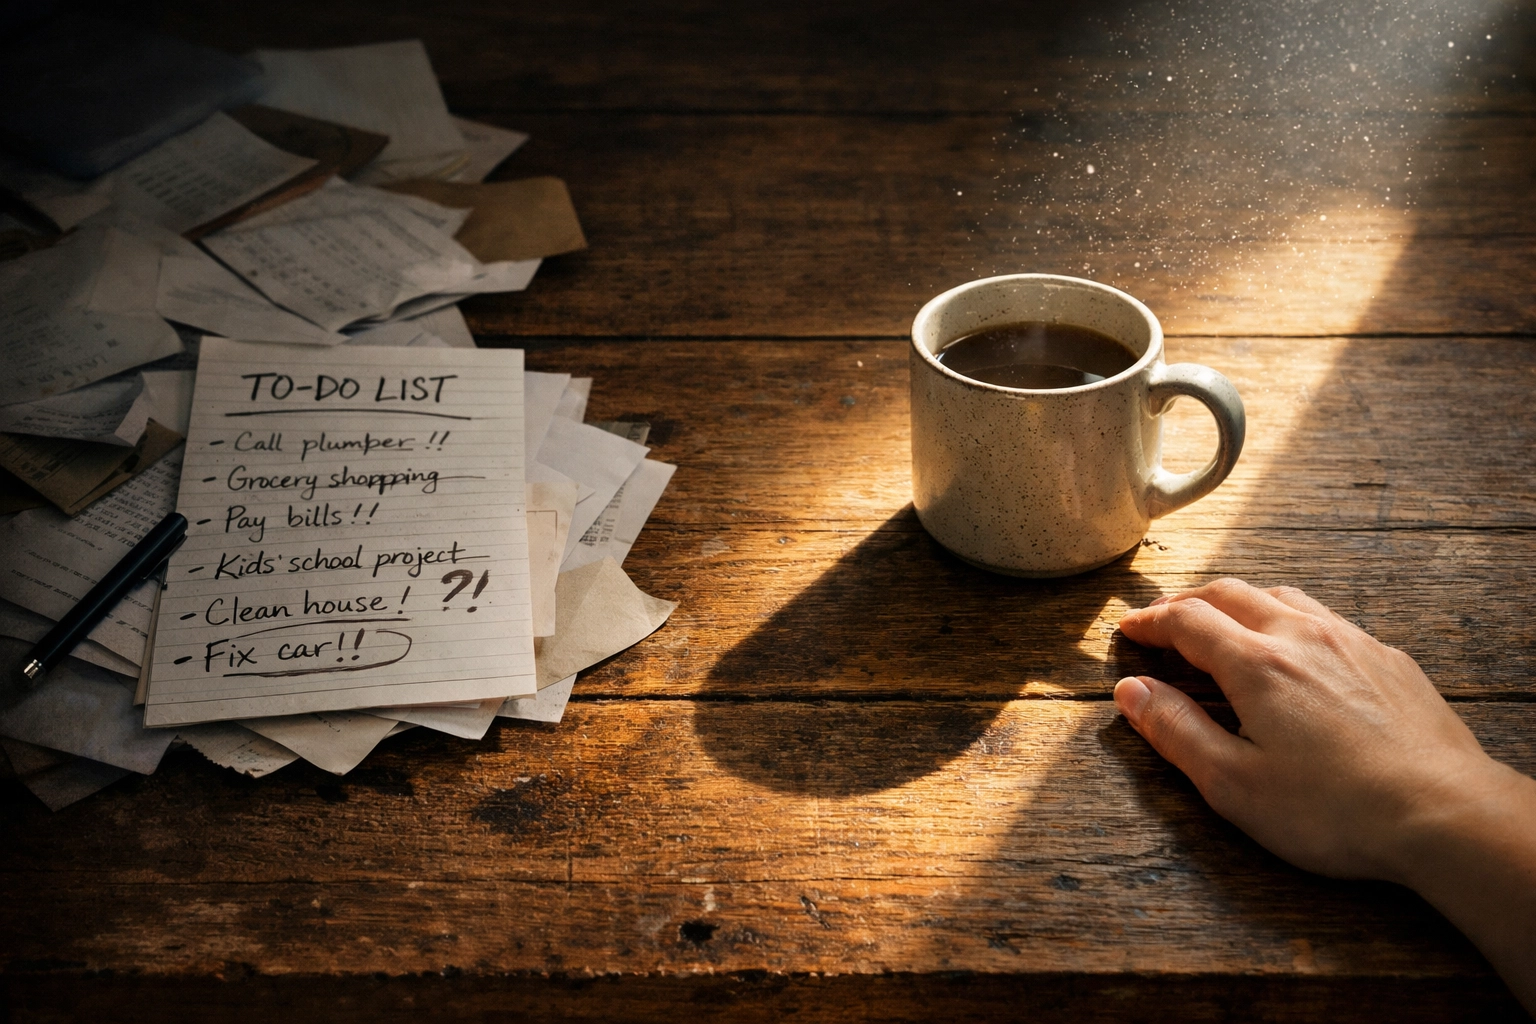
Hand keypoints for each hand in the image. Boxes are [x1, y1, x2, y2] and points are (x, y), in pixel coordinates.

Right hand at [1114, 578, 1503, 882]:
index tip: (1128, 629)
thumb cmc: (1337, 810)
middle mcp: (1302, 637)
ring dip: (1240, 602)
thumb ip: (1176, 731)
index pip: (1186, 620)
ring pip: (1282, 597)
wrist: (1446, 814)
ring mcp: (1352, 642)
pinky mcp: (1388, 660)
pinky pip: (1328, 619)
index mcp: (1256, 664)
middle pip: (1230, 593)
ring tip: (1222, 624)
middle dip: (1187, 602)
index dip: (1149, 621)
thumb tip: (1132, 691)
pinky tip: (1294, 651)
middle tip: (1163, 621)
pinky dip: (1290, 620)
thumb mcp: (1233, 784)